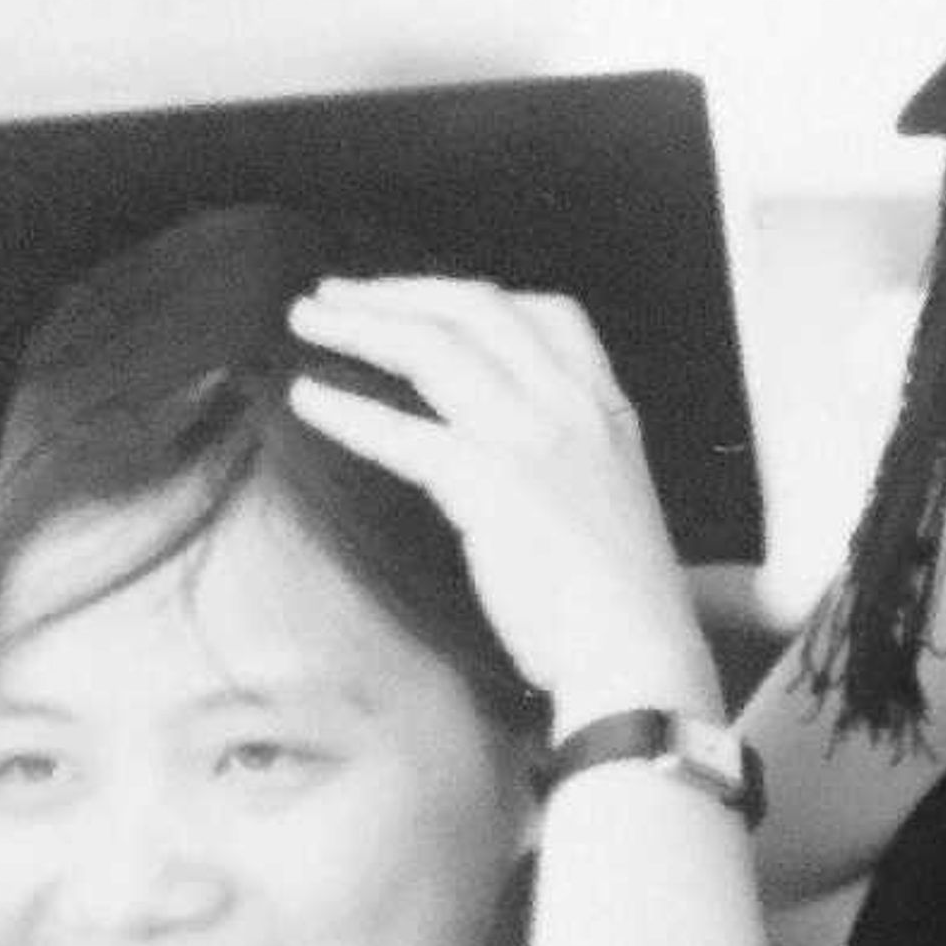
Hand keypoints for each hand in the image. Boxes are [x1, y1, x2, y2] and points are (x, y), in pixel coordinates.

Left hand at [281, 277, 715, 724]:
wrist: (637, 654)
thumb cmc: (625, 603)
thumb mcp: (612, 503)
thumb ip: (568, 463)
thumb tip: (506, 458)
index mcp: (608, 411)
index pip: (548, 312)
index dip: (473, 296)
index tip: (421, 300)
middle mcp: (572, 408)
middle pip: (475, 309)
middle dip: (397, 291)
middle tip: (336, 295)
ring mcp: (532, 439)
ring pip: (433, 347)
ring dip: (359, 325)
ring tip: (307, 322)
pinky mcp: (490, 484)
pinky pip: (403, 429)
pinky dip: (347, 408)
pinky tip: (309, 400)